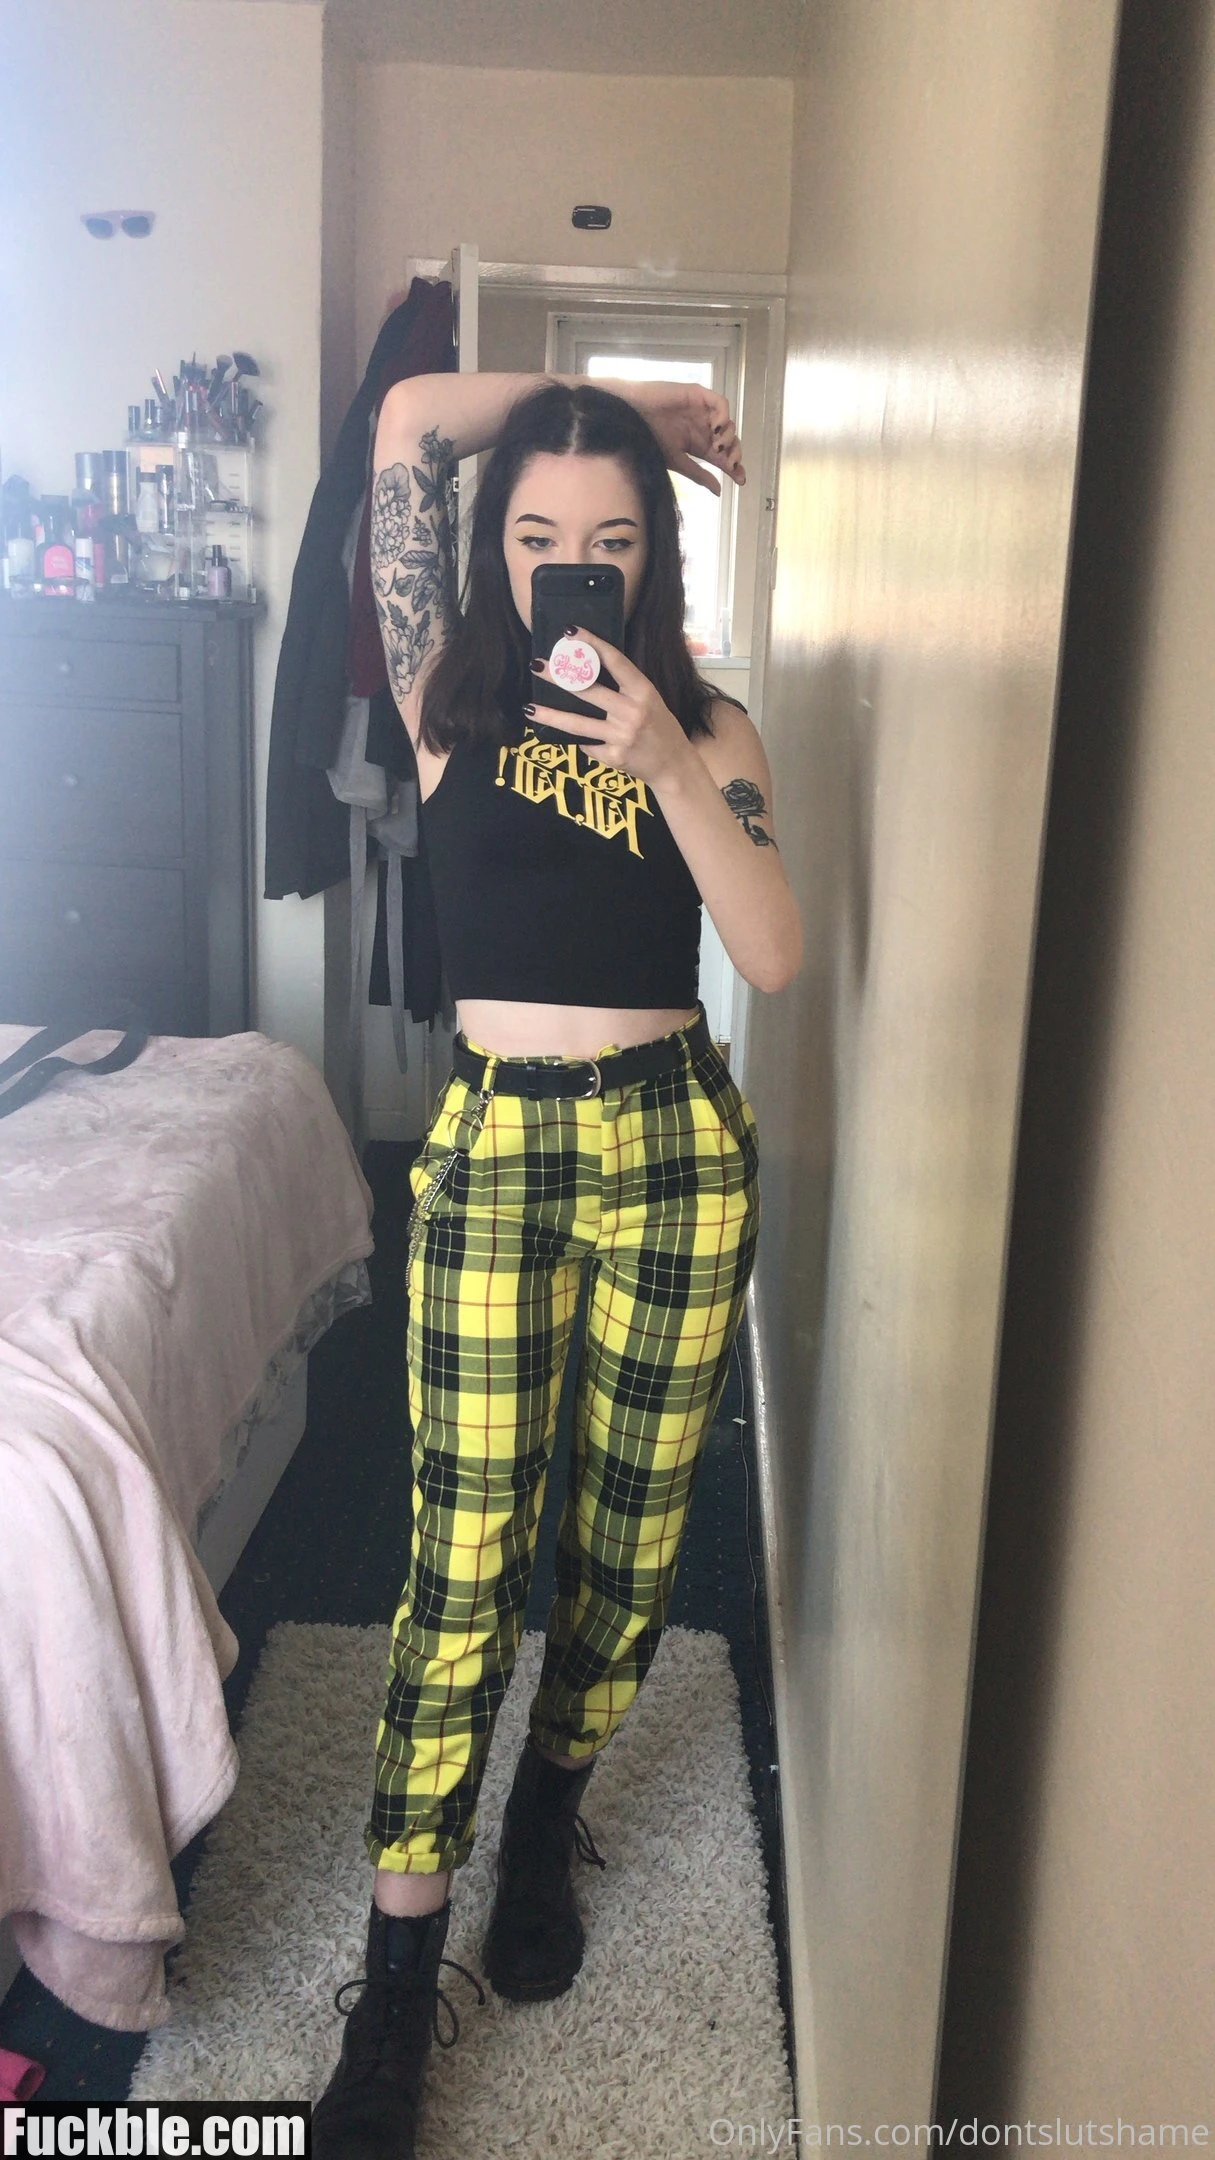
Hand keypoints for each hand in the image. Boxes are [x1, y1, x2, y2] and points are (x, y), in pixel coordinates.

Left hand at [528, 629, 695, 789]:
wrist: (673, 765)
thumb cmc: (659, 726)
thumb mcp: (649, 699)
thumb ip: (624, 686)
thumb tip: (586, 668)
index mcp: (643, 691)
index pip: (615, 661)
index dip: (592, 644)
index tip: (570, 632)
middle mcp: (632, 712)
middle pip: (588, 691)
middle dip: (559, 677)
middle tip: (536, 665)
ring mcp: (621, 736)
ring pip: (578, 724)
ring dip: (550, 715)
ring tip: (528, 708)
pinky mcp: (613, 757)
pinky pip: (588, 744)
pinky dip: (579, 740)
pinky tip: (567, 737)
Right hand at [600, 379, 745, 494]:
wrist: (632, 416)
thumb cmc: (649, 438)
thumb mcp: (677, 461)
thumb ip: (699, 474)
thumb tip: (719, 491)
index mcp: (699, 445)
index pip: (723, 457)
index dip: (735, 467)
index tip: (741, 480)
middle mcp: (704, 428)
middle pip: (730, 441)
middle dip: (734, 454)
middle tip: (729, 464)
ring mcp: (703, 411)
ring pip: (729, 423)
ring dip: (728, 437)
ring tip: (717, 446)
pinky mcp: (698, 395)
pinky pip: (720, 403)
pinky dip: (723, 415)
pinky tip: (715, 428)